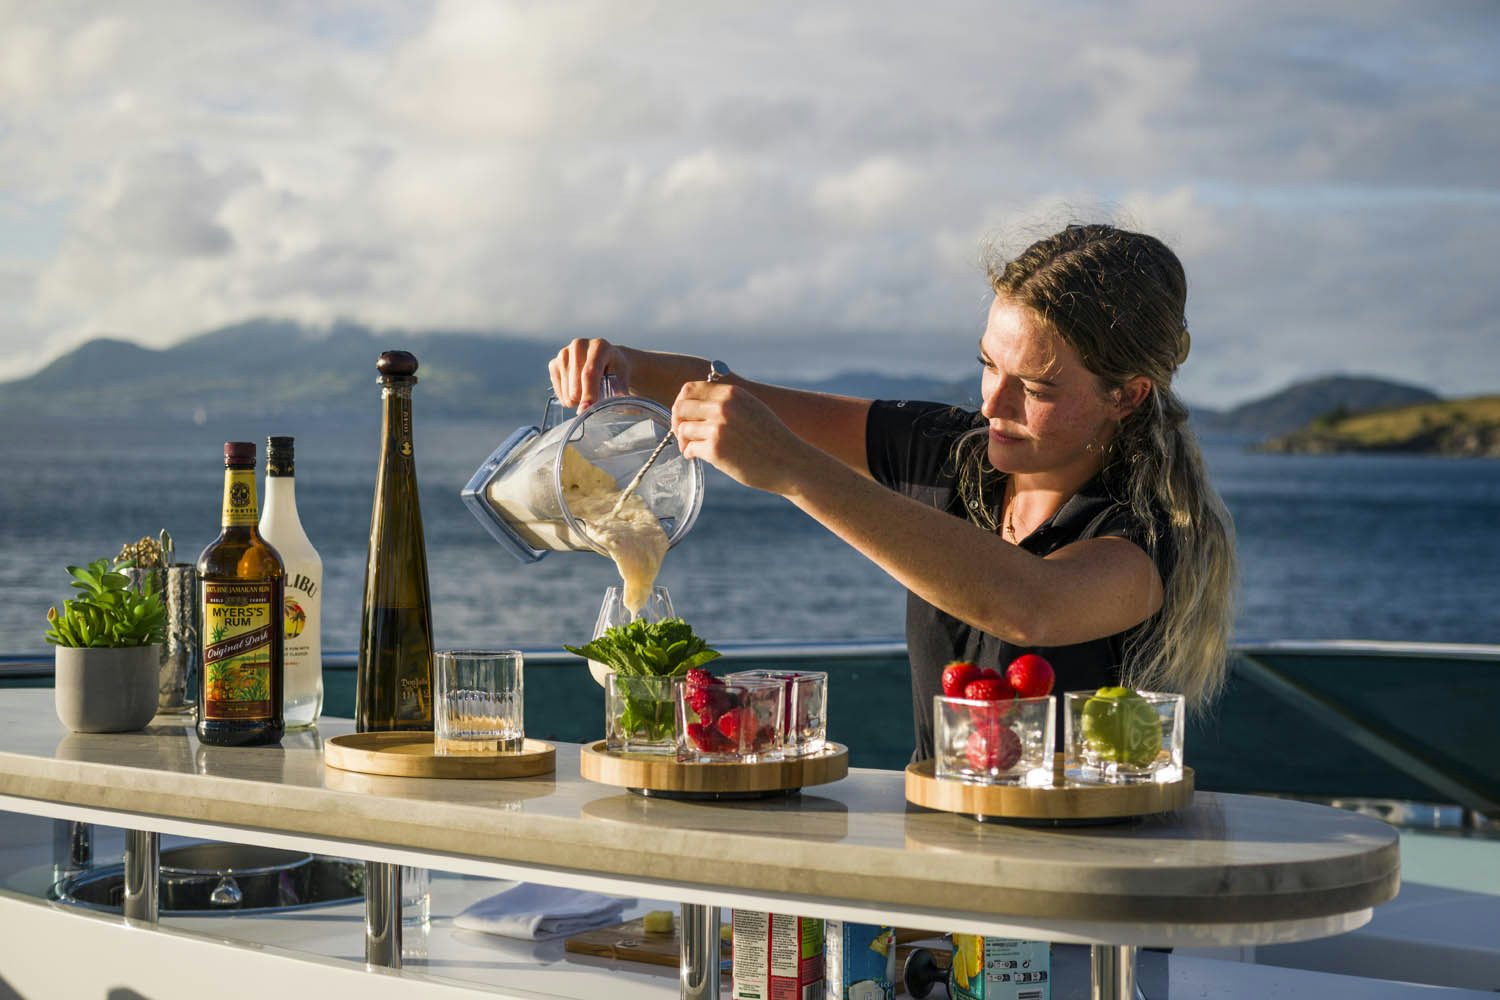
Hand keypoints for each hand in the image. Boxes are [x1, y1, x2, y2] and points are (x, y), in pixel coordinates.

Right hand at [549, 338, 630, 411]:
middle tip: (596, 399)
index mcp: (599, 346)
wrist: (607, 360)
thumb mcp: (623, 379)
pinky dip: (568, 397)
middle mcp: (579, 345)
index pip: (590, 373)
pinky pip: (559, 391)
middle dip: (584, 399)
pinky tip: (577, 390)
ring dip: (577, 399)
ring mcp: (564, 353)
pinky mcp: (554, 364)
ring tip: (588, 391)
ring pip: (566, 390)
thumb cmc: (615, 371)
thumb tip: (614, 408)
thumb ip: (619, 393)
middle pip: (576, 384)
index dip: (588, 394)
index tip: (586, 410)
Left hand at [671, 381, 814, 494]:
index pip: (689, 389)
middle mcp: (723, 407)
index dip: (682, 403)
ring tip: (691, 448)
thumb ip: (728, 403)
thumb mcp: (752, 409)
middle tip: (682, 434)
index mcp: (732, 394)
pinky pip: (690, 448)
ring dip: (683, 440)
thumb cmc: (772, 440)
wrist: (791, 463)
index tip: (685, 416)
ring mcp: (718, 428)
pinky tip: (696, 457)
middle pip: (680, 407)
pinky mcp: (716, 450)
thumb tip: (698, 406)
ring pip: (682, 429)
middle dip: (677, 421)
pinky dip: (689, 453)